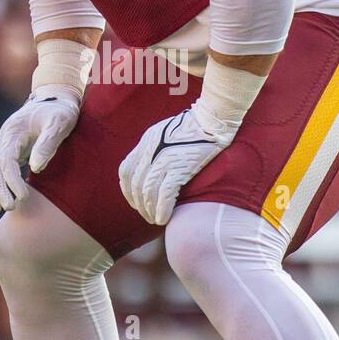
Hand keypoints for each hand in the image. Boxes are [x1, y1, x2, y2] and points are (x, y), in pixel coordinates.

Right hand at [0, 91, 79, 211]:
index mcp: (15, 131)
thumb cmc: (60, 111)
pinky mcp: (8, 150)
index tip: (22, 197)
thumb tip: (36, 168)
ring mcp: (4, 144)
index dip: (11, 180)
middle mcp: (5, 138)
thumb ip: (48, 143)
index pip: (6, 159)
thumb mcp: (60, 122)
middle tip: (9, 208)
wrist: (55, 98)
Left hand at [119, 102, 236, 225]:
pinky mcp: (179, 167)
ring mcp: (164, 159)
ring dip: (150, 210)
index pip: (126, 171)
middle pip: (136, 184)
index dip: (127, 191)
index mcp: (146, 141)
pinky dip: (162, 209)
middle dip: (139, 205)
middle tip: (147, 215)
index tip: (135, 202)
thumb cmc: (195, 127)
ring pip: (148, 192)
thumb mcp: (166, 132)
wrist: (212, 119)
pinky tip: (164, 218)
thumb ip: (155, 149)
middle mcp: (150, 150)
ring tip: (155, 220)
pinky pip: (165, 194)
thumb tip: (152, 170)